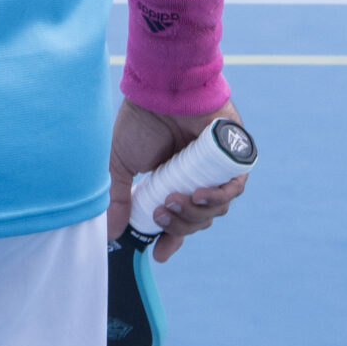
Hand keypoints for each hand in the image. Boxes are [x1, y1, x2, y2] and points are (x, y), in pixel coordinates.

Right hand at [107, 97, 249, 260]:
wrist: (161, 91)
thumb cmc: (140, 121)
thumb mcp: (120, 165)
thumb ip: (118, 198)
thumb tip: (111, 232)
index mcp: (170, 180)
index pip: (177, 219)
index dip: (170, 238)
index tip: (159, 253)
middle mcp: (195, 178)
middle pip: (197, 220)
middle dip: (179, 225)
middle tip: (160, 213)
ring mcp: (215, 170)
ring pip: (216, 210)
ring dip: (196, 213)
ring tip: (175, 199)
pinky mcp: (235, 159)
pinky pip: (234, 190)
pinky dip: (218, 197)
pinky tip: (198, 193)